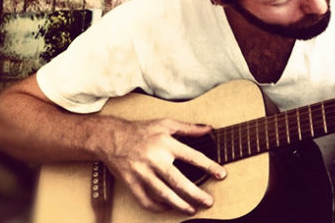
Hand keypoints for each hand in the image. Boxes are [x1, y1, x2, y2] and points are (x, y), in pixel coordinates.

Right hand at [104, 118, 226, 213]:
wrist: (113, 138)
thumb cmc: (142, 130)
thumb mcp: (166, 124)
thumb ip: (188, 128)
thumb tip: (209, 129)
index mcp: (166, 143)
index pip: (193, 157)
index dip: (209, 166)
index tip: (221, 174)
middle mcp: (155, 159)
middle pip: (179, 181)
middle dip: (196, 194)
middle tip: (209, 202)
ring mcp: (142, 173)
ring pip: (163, 194)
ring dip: (179, 205)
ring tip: (192, 210)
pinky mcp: (131, 183)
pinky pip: (146, 200)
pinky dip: (157, 207)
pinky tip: (168, 208)